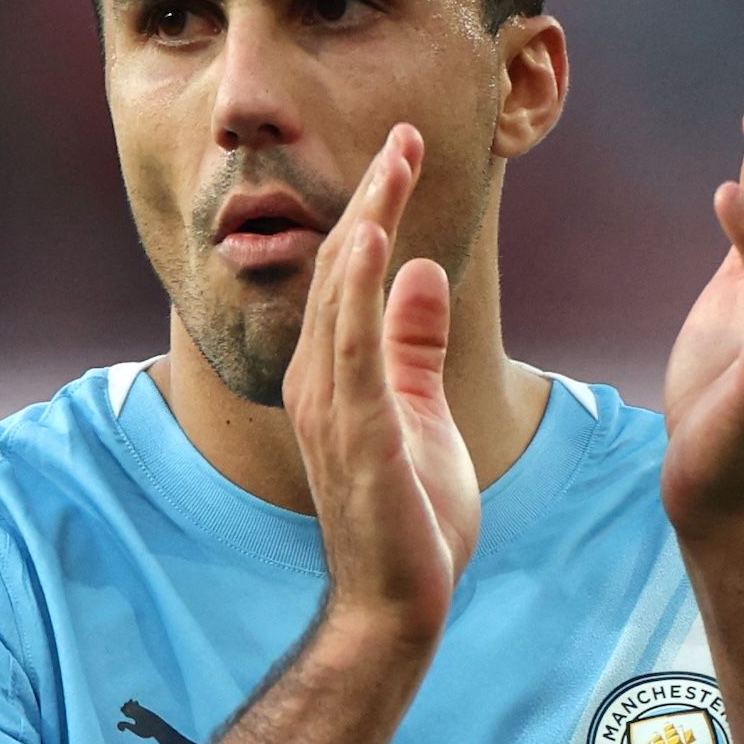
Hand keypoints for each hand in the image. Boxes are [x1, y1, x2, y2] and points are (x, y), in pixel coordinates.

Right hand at [284, 123, 478, 642]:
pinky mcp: (355, 433)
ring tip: (394, 166)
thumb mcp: (422, 411)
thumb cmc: (409, 520)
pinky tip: (373, 242)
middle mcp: (318, 382)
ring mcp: (331, 408)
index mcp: (334, 377)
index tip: (405, 153)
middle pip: (340, 271)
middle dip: (373, 200)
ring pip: (341, 295)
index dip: (376, 210)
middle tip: (403, 137)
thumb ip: (416, 343)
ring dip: (367, 225)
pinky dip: (357, 289)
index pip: (351, 275)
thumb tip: (424, 273)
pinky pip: (351, 347)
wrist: (398, 606)